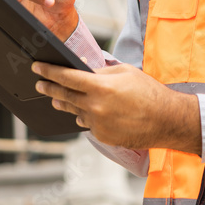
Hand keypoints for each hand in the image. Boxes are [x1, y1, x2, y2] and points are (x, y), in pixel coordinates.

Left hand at [32, 61, 201, 153]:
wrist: (167, 120)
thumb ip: (100, 72)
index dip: (49, 71)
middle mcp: (95, 106)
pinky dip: (87, 116)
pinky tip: (91, 112)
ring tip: (58, 98)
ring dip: (66, 104)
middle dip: (49, 88)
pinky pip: (88, 124)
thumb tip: (83, 71)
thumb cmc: (149, 92)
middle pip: (64, 96)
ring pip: (75, 112)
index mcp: (100, 86)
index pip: (66, 77)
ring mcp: (98, 124)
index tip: (37, 67)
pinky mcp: (103, 136)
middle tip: (39, 84)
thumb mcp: (125, 72)